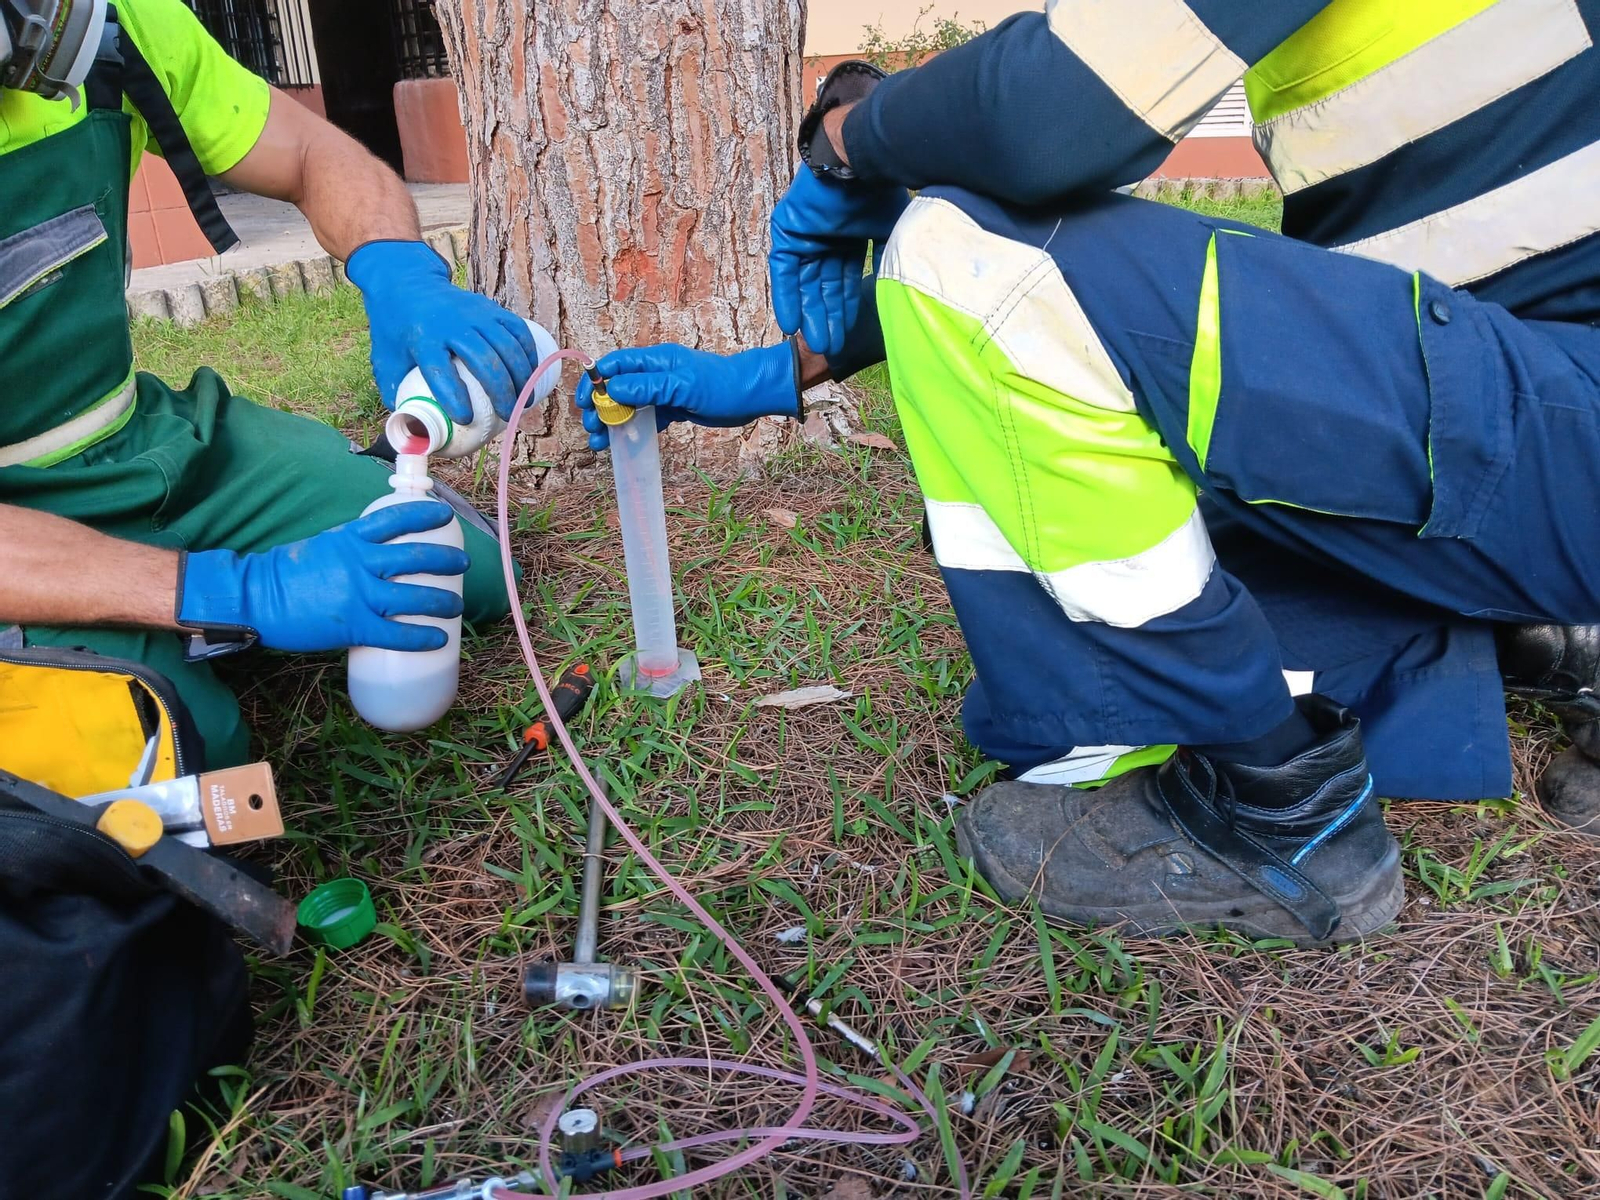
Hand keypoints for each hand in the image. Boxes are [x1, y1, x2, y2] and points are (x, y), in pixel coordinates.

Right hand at [176, 502, 468, 652]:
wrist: (256, 598)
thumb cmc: (287, 572)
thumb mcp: (324, 544)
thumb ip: (352, 545)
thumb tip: (379, 549)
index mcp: (352, 538)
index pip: (397, 518)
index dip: (426, 514)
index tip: (446, 514)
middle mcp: (360, 563)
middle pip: (416, 556)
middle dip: (446, 559)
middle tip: (463, 564)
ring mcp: (359, 594)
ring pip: (415, 596)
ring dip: (443, 601)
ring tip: (458, 605)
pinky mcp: (354, 625)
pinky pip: (397, 633)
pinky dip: (422, 637)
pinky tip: (440, 639)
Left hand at [346, 240, 536, 422]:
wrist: (406, 283)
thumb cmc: (396, 329)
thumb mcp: (385, 359)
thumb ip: (397, 394)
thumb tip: (414, 429)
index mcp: (422, 338)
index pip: (440, 371)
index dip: (455, 397)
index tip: (466, 419)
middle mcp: (452, 324)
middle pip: (484, 361)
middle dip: (502, 392)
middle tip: (508, 416)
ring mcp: (475, 313)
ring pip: (507, 346)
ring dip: (521, 377)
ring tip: (526, 400)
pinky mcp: (491, 308)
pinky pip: (517, 331)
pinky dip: (529, 353)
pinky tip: (533, 373)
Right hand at [575, 344, 797, 450]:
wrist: (751, 396)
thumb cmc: (722, 385)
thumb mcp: (683, 386)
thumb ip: (648, 387)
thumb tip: (612, 389)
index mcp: (655, 360)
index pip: (613, 365)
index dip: (594, 381)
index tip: (583, 402)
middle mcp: (655, 373)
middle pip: (616, 388)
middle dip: (600, 408)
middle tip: (592, 429)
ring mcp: (663, 391)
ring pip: (629, 406)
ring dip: (613, 423)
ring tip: (600, 444)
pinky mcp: (672, 408)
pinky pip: (646, 418)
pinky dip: (633, 431)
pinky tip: (623, 445)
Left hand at [769, 168, 908, 356]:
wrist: (859, 161)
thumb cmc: (879, 192)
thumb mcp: (892, 233)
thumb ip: (888, 261)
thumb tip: (895, 293)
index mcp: (848, 239)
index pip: (843, 281)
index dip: (845, 309)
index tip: (848, 335)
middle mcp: (825, 239)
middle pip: (823, 286)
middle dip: (827, 317)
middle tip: (831, 347)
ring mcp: (804, 235)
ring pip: (804, 283)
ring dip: (809, 313)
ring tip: (815, 343)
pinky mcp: (787, 231)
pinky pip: (783, 270)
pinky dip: (786, 296)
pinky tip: (791, 324)